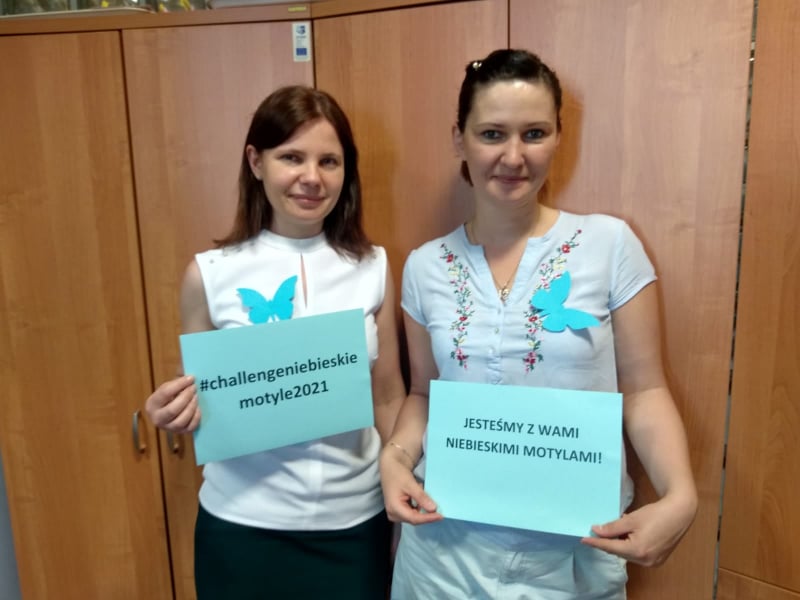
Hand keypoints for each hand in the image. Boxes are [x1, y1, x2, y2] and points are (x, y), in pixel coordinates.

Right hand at [144, 375, 200, 432]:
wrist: (170, 410)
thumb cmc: (170, 396)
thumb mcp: (170, 386)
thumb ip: (178, 380)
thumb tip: (189, 376)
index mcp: (152, 404)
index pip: (164, 393)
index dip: (179, 384)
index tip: (191, 378)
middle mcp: (157, 419)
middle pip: (172, 410)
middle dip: (186, 397)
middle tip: (194, 388)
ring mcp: (169, 428)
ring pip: (181, 421)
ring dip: (191, 407)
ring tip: (196, 397)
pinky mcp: (181, 433)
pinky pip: (190, 427)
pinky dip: (196, 417)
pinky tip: (198, 408)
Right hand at [379, 446, 441, 525]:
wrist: (390, 468)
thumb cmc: (398, 474)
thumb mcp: (410, 484)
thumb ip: (421, 497)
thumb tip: (433, 509)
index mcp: (394, 508)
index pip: (414, 518)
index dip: (428, 518)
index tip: (441, 516)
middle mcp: (393, 514)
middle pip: (414, 519)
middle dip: (427, 514)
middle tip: (439, 508)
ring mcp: (396, 513)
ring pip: (414, 517)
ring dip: (423, 509)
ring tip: (424, 495)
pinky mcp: (399, 511)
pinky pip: (413, 512)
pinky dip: (419, 507)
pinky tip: (420, 496)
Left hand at [581, 494, 696, 565]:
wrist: (680, 513)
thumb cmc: (656, 514)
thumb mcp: (631, 519)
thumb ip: (612, 528)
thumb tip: (597, 531)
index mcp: (637, 550)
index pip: (610, 547)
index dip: (596, 542)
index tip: (584, 539)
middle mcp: (645, 560)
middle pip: (619, 552)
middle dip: (607, 543)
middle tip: (596, 533)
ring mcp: (653, 562)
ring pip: (628, 553)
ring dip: (619, 544)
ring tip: (613, 531)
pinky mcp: (658, 559)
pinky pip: (637, 554)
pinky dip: (630, 546)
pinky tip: (627, 535)